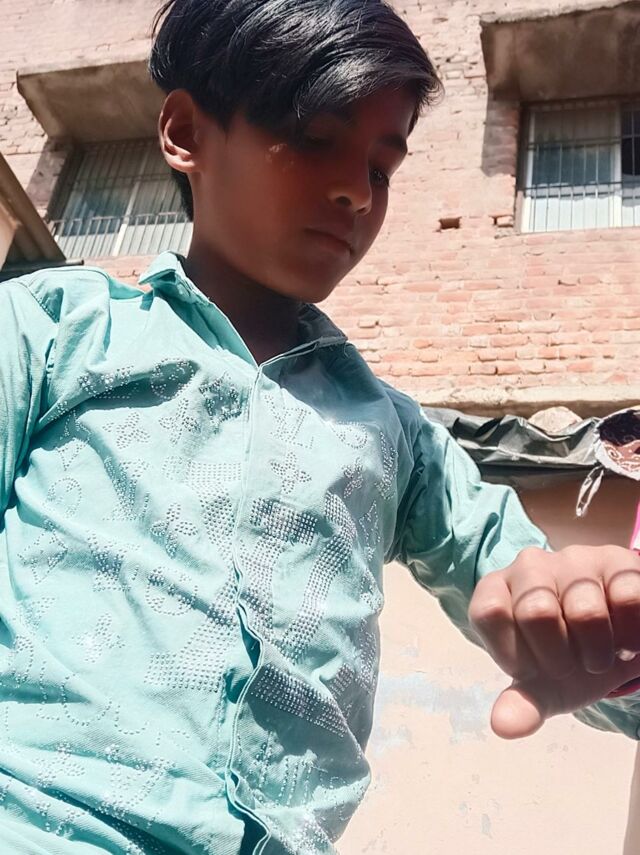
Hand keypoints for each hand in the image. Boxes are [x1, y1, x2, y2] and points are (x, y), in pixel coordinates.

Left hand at [468, 545, 639, 738]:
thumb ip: (522, 704)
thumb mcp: (544, 686)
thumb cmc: (566, 660)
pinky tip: (625, 638)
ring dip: (599, 652)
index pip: (491, 613)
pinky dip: (631, 635)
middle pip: (537, 612)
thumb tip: (503, 727)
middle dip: (561, 658)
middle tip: (572, 664)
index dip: (517, 652)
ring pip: (587, 612)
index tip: (534, 666)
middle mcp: (529, 566)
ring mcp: (572, 559)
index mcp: (497, 590)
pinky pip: (627, 599)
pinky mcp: (616, 560)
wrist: (617, 646)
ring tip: (600, 653)